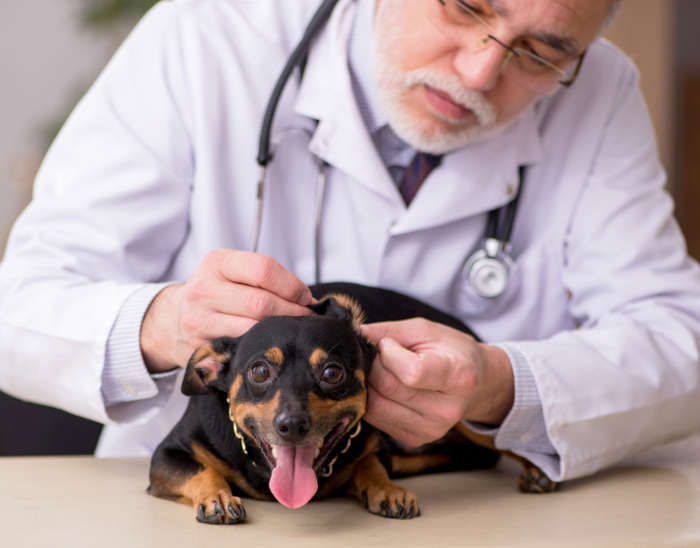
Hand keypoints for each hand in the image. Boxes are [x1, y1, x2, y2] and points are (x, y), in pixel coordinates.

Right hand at [141, 249, 313, 371]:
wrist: (172, 320)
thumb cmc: (217, 293)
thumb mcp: (233, 272)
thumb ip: (265, 278)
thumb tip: (306, 299)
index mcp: (216, 262)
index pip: (263, 269)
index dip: (292, 285)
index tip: (305, 297)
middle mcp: (203, 289)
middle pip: (262, 303)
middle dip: (292, 312)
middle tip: (306, 318)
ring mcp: (199, 320)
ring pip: (253, 328)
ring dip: (280, 331)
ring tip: (291, 329)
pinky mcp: (200, 348)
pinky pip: (241, 349)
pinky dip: (262, 347)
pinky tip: (270, 344)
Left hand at [360, 318, 513, 446]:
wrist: (475, 383)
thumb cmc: (450, 351)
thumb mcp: (425, 331)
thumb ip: (388, 331)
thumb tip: (352, 336)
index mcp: (458, 376)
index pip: (412, 373)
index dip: (389, 354)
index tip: (390, 344)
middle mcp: (447, 409)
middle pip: (387, 388)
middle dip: (374, 366)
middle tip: (382, 355)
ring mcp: (431, 429)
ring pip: (375, 406)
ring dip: (370, 384)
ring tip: (385, 371)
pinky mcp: (415, 439)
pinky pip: (376, 418)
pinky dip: (373, 399)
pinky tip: (387, 388)